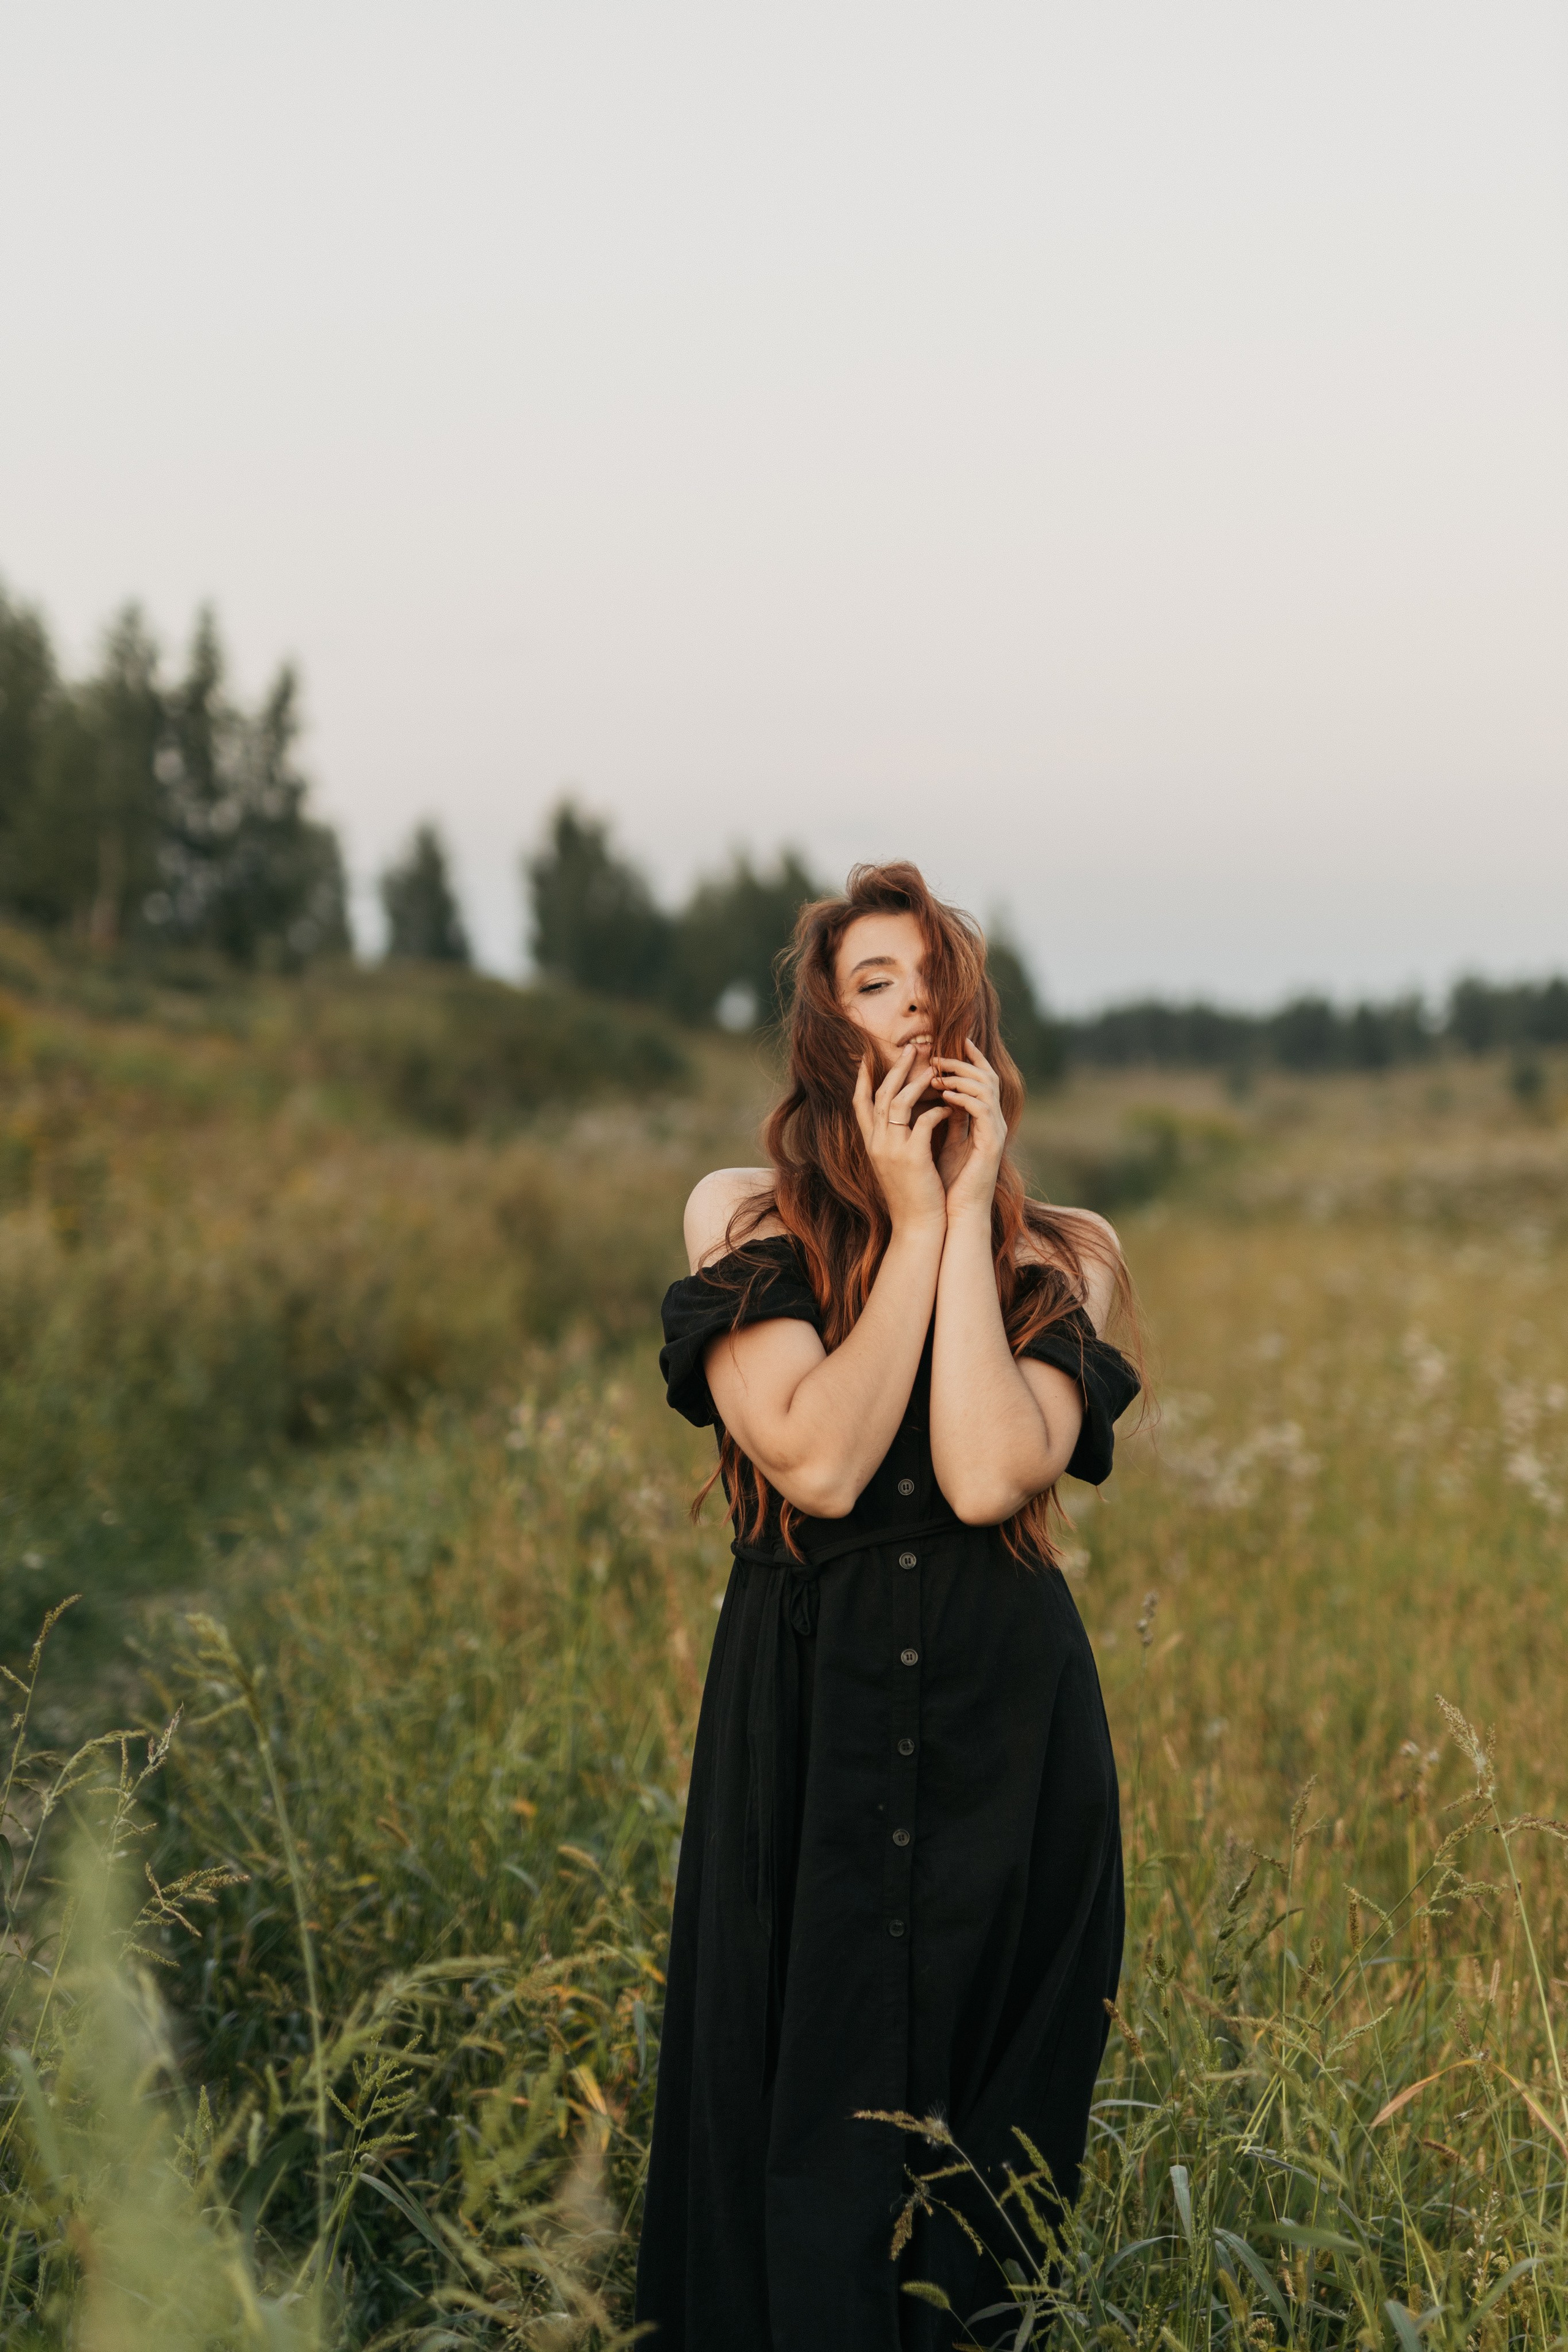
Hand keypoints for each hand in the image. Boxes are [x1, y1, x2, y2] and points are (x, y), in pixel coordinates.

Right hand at [853, 1044, 949, 1232]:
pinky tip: (950, 1107)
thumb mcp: (897, 1163)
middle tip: (911, 1048)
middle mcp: (876, 1143)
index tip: (866, 1057)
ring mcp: (891, 1150)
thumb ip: (896, 1138)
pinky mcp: (912, 1157)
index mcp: (870, 1144)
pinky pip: (924, 1122)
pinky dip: (937, 1110)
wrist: (917, 1226)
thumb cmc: (912, 1195)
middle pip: (879, 1095)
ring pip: (898, 1103)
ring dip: (916, 1082)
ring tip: (932, 1068)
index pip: (859, 1103)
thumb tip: (906, 1115)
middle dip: (895, 1069)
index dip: (862, 1079)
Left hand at [933, 1041, 1005, 1221]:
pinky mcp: (992, 1145)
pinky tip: (946, 1094)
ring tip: (939, 1072)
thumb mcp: (945, 1142)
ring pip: (987, 1090)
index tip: (955, 1042)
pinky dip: (964, 1098)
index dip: (972, 1060)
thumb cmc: (948, 1182)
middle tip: (939, 1056)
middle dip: (964, 1063)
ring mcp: (996, 1133)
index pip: (982, 1081)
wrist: (956, 1214)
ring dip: (961, 1077)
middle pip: (988, 1078)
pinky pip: (982, 1110)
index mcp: (984, 1122)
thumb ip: (948, 1118)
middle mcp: (994, 1124)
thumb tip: (941, 1094)